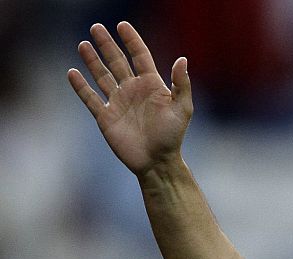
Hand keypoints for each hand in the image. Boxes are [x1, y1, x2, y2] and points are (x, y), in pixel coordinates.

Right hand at [67, 22, 192, 175]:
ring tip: (83, 44)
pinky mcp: (106, 117)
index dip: (132, 40)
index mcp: (151, 85)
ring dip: (92, 60)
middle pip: (117, 61)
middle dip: (107, 44)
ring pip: (102, 76)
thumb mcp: (182, 109)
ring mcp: (118, 102)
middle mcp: (133, 90)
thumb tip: (182, 59)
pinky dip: (81, 86)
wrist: (157, 162)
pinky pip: (90, 98)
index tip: (122, 25)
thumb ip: (182, 84)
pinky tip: (72, 72)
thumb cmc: (173, 136)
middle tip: (96, 27)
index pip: (140, 56)